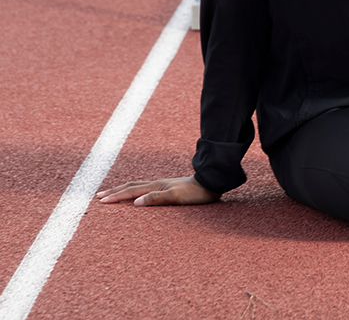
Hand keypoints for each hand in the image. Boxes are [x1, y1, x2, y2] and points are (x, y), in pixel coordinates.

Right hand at [96, 175, 221, 206]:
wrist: (211, 183)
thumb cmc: (195, 194)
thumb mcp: (176, 197)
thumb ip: (156, 198)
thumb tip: (135, 202)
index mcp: (156, 186)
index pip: (131, 191)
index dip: (115, 196)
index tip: (100, 201)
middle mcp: (156, 184)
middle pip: (131, 186)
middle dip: (114, 191)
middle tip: (98, 195)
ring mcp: (161, 185)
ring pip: (137, 185)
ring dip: (123, 189)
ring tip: (112, 192)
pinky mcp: (167, 188)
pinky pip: (145, 188)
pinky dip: (134, 191)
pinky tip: (136, 194)